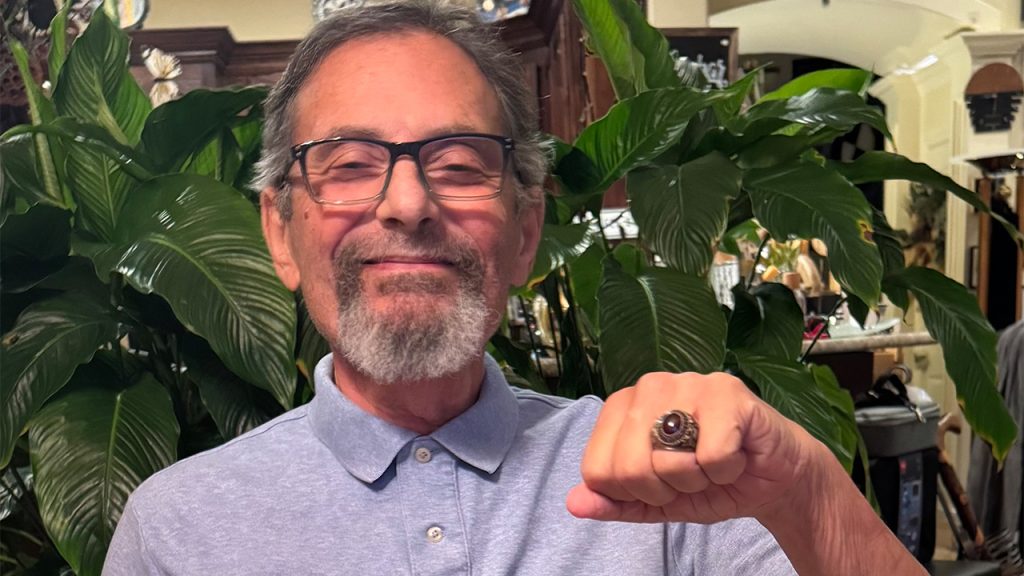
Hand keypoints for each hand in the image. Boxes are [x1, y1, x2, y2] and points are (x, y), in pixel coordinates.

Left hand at [566, 371, 820, 523]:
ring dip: (696, 480)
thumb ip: (614, 502)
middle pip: (627, 467)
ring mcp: (687, 382)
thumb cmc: (710, 481)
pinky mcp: (727, 391)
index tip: (661, 483)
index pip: (597, 470)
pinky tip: (736, 454)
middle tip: (691, 475)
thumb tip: (574, 503)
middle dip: (665, 490)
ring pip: (667, 461)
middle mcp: (649, 387)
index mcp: (622, 408)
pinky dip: (726, 470)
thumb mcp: (655, 501)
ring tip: (712, 462)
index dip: (633, 493)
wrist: (773, 478)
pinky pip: (710, 456)